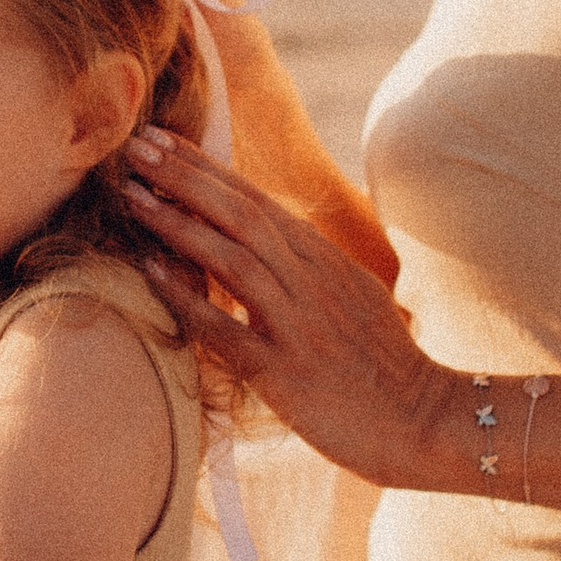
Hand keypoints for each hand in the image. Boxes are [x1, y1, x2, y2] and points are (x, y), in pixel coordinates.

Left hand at [118, 124, 462, 489]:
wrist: (428, 422)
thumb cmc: (386, 368)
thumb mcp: (355, 297)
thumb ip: (312, 267)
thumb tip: (272, 239)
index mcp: (324, 260)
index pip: (257, 200)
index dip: (207, 167)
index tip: (162, 139)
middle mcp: (311, 281)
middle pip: (241, 214)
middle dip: (185, 176)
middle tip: (136, 146)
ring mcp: (298, 324)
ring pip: (233, 257)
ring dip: (178, 223)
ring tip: (132, 195)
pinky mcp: (285, 372)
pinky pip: (226, 328)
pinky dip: (187, 298)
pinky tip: (150, 272)